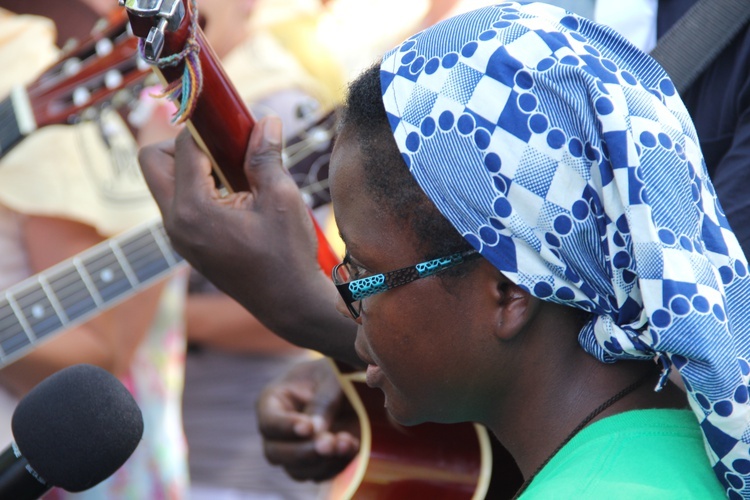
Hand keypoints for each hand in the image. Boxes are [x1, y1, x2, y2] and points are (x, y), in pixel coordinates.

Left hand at [137, 118, 358, 364]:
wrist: (288, 304)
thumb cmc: (287, 255)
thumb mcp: (281, 199)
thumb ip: (265, 157)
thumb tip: (265, 121)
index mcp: (194, 210)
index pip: (181, 148)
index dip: (205, 127)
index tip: (228, 120)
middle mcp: (175, 224)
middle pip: (153, 162)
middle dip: (182, 145)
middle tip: (224, 149)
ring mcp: (178, 237)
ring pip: (164, 183)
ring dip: (191, 168)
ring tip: (234, 174)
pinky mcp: (186, 244)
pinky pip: (178, 204)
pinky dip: (197, 189)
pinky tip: (235, 196)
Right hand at [257, 357, 359, 481]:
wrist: (354, 385)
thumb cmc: (336, 373)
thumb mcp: (331, 378)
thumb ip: (323, 401)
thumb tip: (316, 431)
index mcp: (273, 402)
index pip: (269, 421)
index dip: (285, 427)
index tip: (308, 428)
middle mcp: (279, 431)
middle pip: (275, 452)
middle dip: (303, 451)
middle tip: (329, 443)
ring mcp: (295, 449)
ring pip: (296, 470)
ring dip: (322, 462)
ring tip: (347, 442)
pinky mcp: (315, 462)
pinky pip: (319, 475)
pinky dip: (336, 465)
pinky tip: (352, 446)